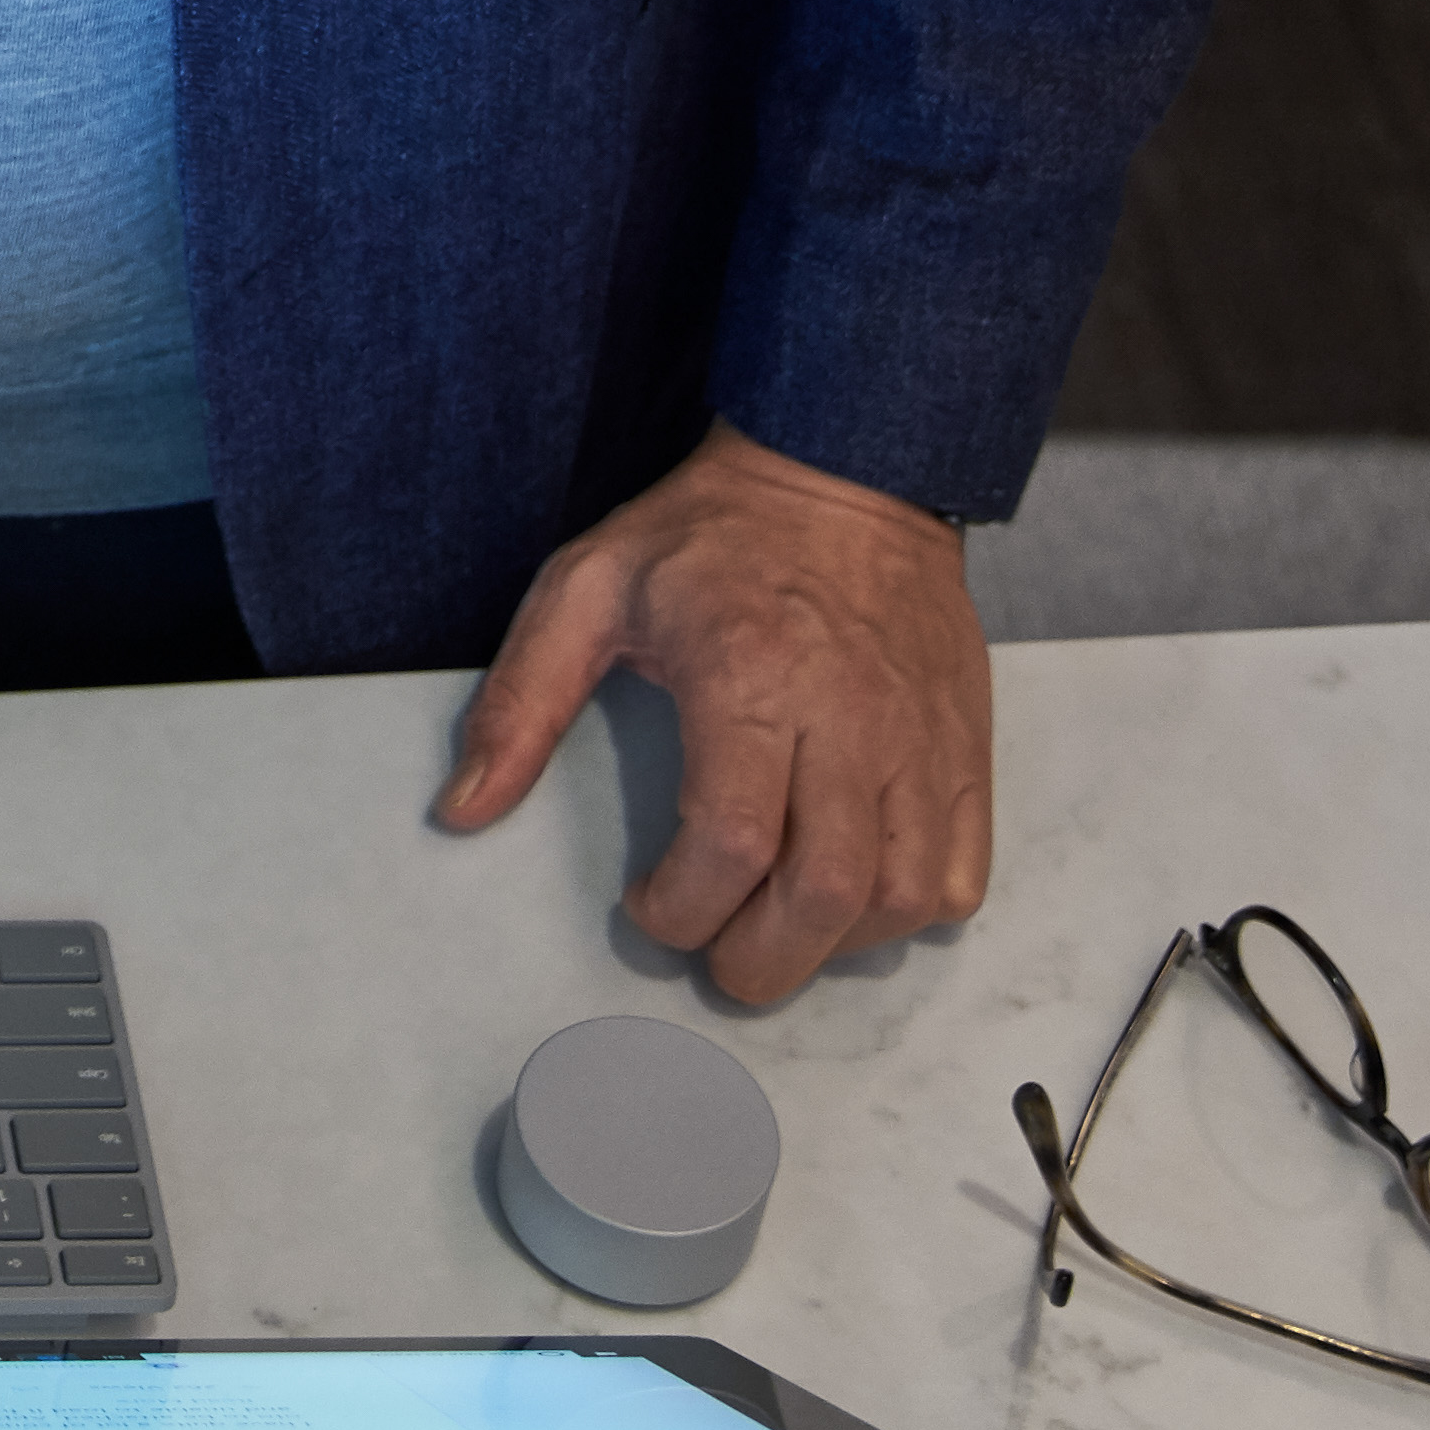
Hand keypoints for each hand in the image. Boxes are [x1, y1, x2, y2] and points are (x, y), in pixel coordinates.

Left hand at [433, 424, 995, 1007]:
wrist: (844, 469)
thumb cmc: (709, 536)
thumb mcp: (586, 589)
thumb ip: (521, 703)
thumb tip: (464, 809)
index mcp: (749, 675)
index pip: (730, 843)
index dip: (682, 908)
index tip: (647, 905)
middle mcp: (849, 716)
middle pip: (825, 892)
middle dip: (759, 960)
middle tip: (715, 955)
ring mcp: (920, 736)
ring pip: (900, 896)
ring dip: (834, 946)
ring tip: (777, 926)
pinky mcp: (965, 744)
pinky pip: (960, 870)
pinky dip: (912, 912)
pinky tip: (854, 895)